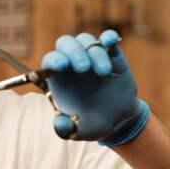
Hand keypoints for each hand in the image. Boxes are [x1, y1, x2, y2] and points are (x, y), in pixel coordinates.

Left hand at [41, 30, 149, 144]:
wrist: (119, 120)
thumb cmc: (93, 123)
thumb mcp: (80, 131)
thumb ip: (67, 129)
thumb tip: (60, 124)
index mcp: (60, 79)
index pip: (50, 61)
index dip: (53, 60)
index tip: (61, 65)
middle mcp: (73, 64)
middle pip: (65, 44)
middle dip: (73, 52)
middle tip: (84, 68)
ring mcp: (91, 57)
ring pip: (86, 40)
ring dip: (93, 52)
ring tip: (104, 72)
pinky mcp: (111, 55)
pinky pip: (107, 40)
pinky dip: (108, 37)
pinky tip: (111, 40)